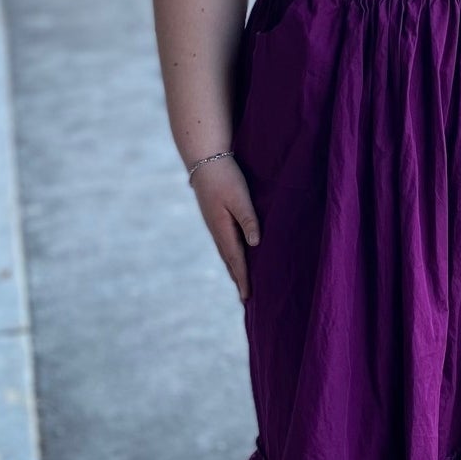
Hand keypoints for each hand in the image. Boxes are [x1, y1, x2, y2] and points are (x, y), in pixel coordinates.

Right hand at [190, 155, 260, 301]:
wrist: (205, 159)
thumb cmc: (226, 177)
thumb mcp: (240, 197)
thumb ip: (248, 219)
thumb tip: (255, 244)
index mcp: (223, 229)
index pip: (236, 260)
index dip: (243, 279)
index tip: (248, 298)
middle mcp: (217, 231)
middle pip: (229, 261)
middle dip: (238, 280)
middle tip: (245, 300)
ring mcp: (214, 225)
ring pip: (226, 253)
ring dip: (233, 269)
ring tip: (241, 283)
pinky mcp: (215, 218)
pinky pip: (225, 243)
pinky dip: (231, 256)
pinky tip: (235, 256)